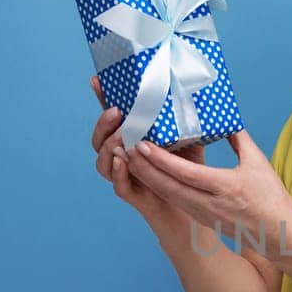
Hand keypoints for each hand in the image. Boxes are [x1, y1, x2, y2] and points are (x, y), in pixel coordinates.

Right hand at [90, 75, 204, 230]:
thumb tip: (192, 92)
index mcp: (133, 141)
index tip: (97, 81)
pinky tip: (120, 162)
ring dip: (108, 147)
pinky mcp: (134, 196)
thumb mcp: (187, 141)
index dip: (102, 100)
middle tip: (116, 112)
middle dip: (103, 124)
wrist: (194, 210)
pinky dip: (118, 173)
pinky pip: (119, 185)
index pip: (113, 119)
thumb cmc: (187, 172)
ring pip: (102, 163)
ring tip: (120, 138)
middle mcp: (124, 158)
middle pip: (99, 139)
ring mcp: (126, 177)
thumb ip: (183, 121)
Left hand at [119, 123, 291, 262]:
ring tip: (132, 160)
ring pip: (169, 195)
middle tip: (126, 149)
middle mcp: (210, 204)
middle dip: (144, 168)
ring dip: (149, 178)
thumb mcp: (259, 164)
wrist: (280, 236)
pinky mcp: (203, 219)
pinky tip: (152, 176)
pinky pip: (177, 201)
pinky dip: (162, 187)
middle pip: (168, 186)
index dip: (160, 159)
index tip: (142, 144)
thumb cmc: (272, 199)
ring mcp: (204, 214)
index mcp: (226, 188)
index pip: (185, 173)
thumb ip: (239, 140)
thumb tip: (225, 119)